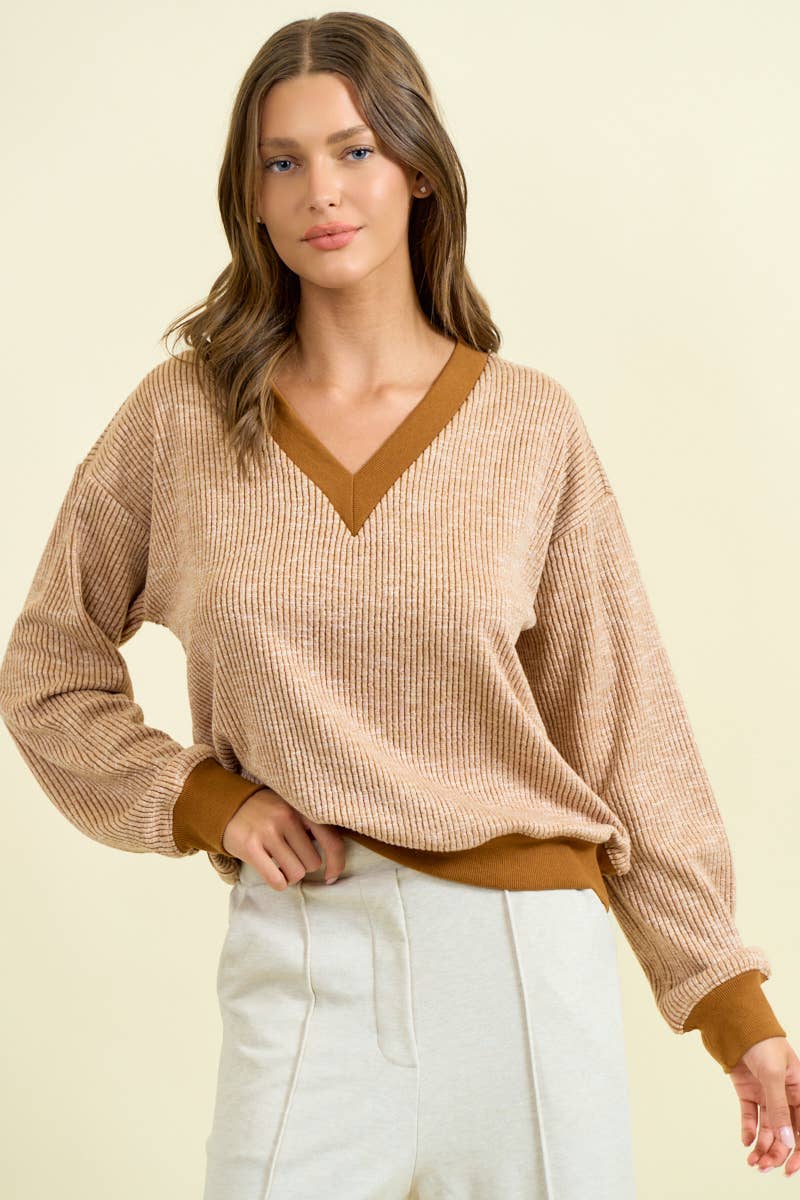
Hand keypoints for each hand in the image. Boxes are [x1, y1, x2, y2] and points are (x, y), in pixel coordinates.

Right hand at [221, 786, 346, 888]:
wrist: (227, 805)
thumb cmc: (267, 812)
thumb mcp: (291, 808)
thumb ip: (312, 824)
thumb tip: (335, 857)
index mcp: (302, 808)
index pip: (332, 841)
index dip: (337, 863)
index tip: (331, 876)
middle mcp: (287, 817)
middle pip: (313, 862)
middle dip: (304, 866)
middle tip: (291, 858)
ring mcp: (267, 831)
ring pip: (296, 873)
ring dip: (290, 876)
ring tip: (280, 865)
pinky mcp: (250, 846)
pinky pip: (276, 880)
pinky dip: (279, 883)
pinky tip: (273, 874)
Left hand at [727, 1036, 799, 1174]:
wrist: (733, 1023)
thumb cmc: (761, 1041)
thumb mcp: (773, 1074)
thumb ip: (779, 1107)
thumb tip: (786, 1140)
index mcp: (799, 1090)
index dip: (798, 1151)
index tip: (788, 1170)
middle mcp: (785, 1095)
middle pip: (784, 1132)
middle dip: (776, 1152)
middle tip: (763, 1167)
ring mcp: (766, 1094)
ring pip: (768, 1128)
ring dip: (761, 1146)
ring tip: (752, 1161)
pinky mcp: (748, 1091)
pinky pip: (751, 1116)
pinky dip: (749, 1130)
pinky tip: (745, 1142)